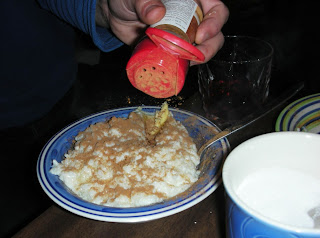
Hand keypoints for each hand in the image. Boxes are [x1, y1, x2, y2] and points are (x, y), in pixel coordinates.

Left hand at [96, 0, 228, 63]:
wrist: (116, 15)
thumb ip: (145, 1)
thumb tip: (156, 13)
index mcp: (189, 0)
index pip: (215, 8)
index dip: (215, 21)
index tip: (201, 34)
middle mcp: (190, 17)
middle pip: (214, 31)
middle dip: (211, 45)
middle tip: (199, 55)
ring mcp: (183, 34)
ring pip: (202, 47)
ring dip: (199, 57)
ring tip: (189, 63)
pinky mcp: (173, 49)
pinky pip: (184, 58)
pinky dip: (183, 65)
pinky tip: (177, 67)